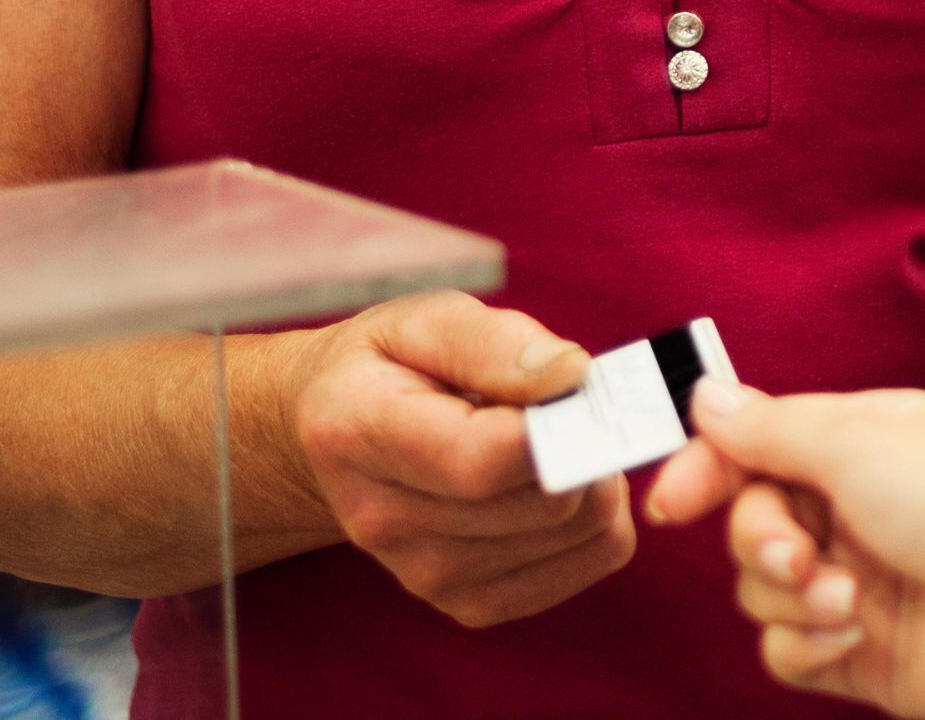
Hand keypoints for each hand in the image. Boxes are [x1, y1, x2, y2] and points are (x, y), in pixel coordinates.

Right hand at [283, 291, 635, 626]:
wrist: (329, 438)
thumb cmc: (388, 365)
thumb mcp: (427, 320)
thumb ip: (495, 343)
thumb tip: (570, 377)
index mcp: (359, 433)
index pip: (481, 461)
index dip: (555, 430)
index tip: (580, 388)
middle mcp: (382, 521)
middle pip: (541, 504)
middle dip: (586, 446)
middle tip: (571, 406)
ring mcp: (421, 574)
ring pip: (572, 538)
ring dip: (595, 484)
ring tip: (559, 441)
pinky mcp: (463, 603)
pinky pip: (576, 573)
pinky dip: (593, 528)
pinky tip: (558, 485)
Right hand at [646, 382, 924, 718]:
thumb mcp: (861, 442)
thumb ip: (771, 427)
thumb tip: (707, 396)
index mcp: (862, 441)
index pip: (757, 444)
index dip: (707, 469)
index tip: (672, 502)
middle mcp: (856, 506)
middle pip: (749, 517)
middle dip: (761, 538)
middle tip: (799, 554)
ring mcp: (854, 578)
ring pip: (758, 588)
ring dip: (792, 595)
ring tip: (850, 598)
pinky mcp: (854, 647)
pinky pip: (782, 649)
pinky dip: (806, 644)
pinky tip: (850, 636)